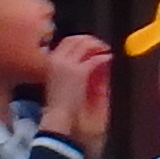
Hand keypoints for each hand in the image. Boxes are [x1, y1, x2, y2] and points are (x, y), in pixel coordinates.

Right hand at [40, 32, 114, 149]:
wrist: (58, 119)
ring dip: (98, 45)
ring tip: (106, 51)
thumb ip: (74, 71)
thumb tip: (90, 59)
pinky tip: (108, 59)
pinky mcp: (79, 72)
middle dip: (90, 39)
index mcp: (51, 62)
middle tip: (102, 46)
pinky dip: (102, 58)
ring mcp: (68, 65)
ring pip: (85, 44)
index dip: (80, 41)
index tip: (90, 45)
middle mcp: (57, 60)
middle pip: (75, 39)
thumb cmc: (59, 107)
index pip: (66, 42)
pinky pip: (94, 59)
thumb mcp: (62, 85)